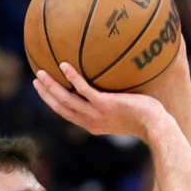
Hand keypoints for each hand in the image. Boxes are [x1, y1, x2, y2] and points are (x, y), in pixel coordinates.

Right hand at [33, 61, 166, 143]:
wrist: (154, 125)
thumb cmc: (145, 118)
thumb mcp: (125, 112)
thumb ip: (115, 101)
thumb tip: (116, 83)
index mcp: (93, 125)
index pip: (68, 114)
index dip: (54, 103)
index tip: (45, 92)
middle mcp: (91, 122)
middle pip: (61, 108)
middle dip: (46, 95)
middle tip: (36, 80)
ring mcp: (96, 114)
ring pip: (66, 100)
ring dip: (52, 87)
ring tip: (41, 73)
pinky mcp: (104, 105)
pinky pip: (84, 90)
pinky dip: (72, 78)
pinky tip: (64, 65)